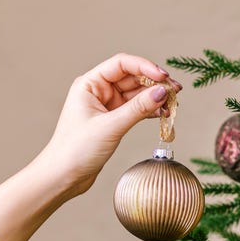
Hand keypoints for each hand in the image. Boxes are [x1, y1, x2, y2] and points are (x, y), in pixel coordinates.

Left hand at [40, 53, 181, 196]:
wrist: (63, 176)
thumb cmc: (76, 149)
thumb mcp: (110, 127)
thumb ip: (138, 108)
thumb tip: (162, 92)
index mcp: (90, 84)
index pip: (121, 65)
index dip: (145, 67)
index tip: (164, 77)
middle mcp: (98, 91)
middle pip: (132, 78)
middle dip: (155, 83)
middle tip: (176, 91)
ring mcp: (106, 106)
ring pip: (137, 95)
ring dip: (155, 98)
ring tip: (173, 104)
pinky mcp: (113, 121)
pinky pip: (136, 110)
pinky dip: (150, 111)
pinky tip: (163, 115)